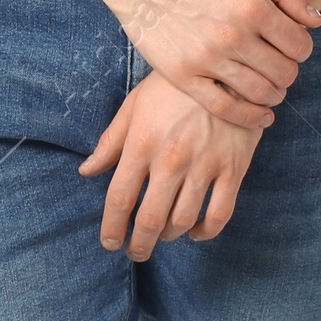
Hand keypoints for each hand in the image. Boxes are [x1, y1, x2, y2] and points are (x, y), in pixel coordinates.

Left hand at [79, 69, 264, 257]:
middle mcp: (171, 159)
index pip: (119, 198)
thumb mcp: (135, 104)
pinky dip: (206, 232)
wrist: (227, 67)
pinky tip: (196, 232)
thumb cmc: (174, 86)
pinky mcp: (233, 168)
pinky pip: (220, 214)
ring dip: (168, 236)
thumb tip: (86, 170)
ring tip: (162, 236)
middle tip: (135, 252)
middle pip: (149, 219)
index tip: (109, 242)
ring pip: (183, 220)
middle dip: (139, 244)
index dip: (111, 227)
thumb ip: (111, 141)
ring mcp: (205, 165)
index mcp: (142, 143)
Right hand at [97, 0, 320, 128]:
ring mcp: (206, 59)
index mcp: (252, 6)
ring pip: (260, 93)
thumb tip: (316, 21)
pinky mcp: (183, 76)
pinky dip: (249, 117)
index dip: (302, 48)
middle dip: (289, 71)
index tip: (293, 46)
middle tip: (281, 66)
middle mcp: (232, 36)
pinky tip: (259, 115)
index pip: (299, 45)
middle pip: (284, 73)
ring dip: (274, 94)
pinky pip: (225, 108)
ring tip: (271, 87)